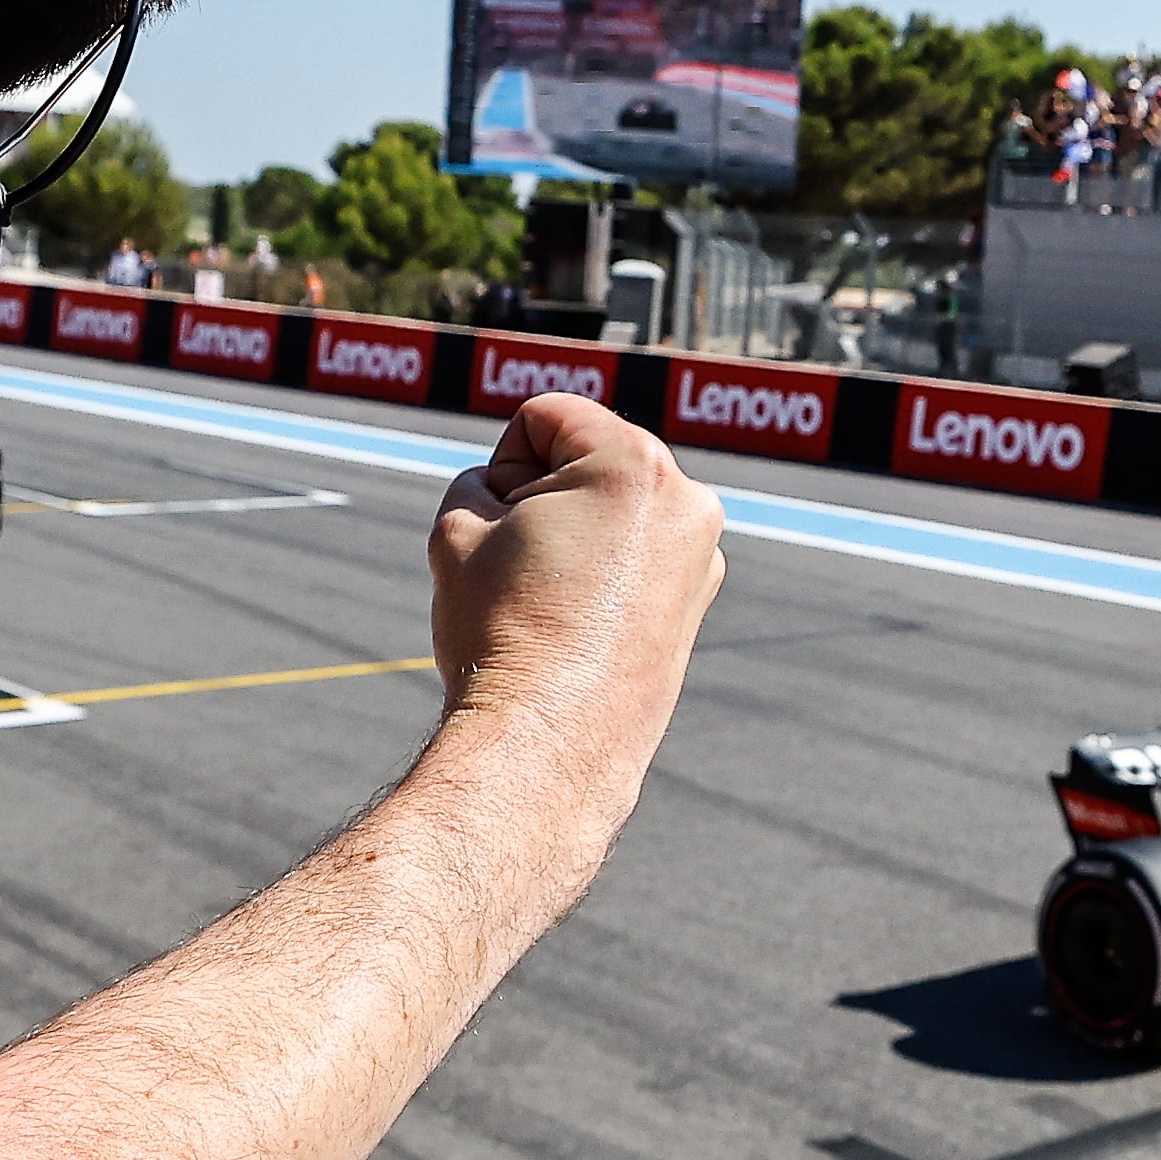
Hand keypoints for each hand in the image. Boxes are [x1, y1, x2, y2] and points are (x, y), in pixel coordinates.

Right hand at [424, 392, 722, 775]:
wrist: (547, 742)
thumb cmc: (500, 628)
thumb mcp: (458, 528)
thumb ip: (484, 481)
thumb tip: (519, 492)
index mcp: (635, 463)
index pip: (545, 417)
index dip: (500, 466)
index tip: (498, 530)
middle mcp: (686, 499)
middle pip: (585, 459)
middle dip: (541, 495)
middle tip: (519, 565)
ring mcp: (701, 554)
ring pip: (609, 511)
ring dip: (570, 534)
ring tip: (546, 598)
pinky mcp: (696, 601)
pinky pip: (634, 558)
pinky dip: (601, 573)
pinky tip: (573, 623)